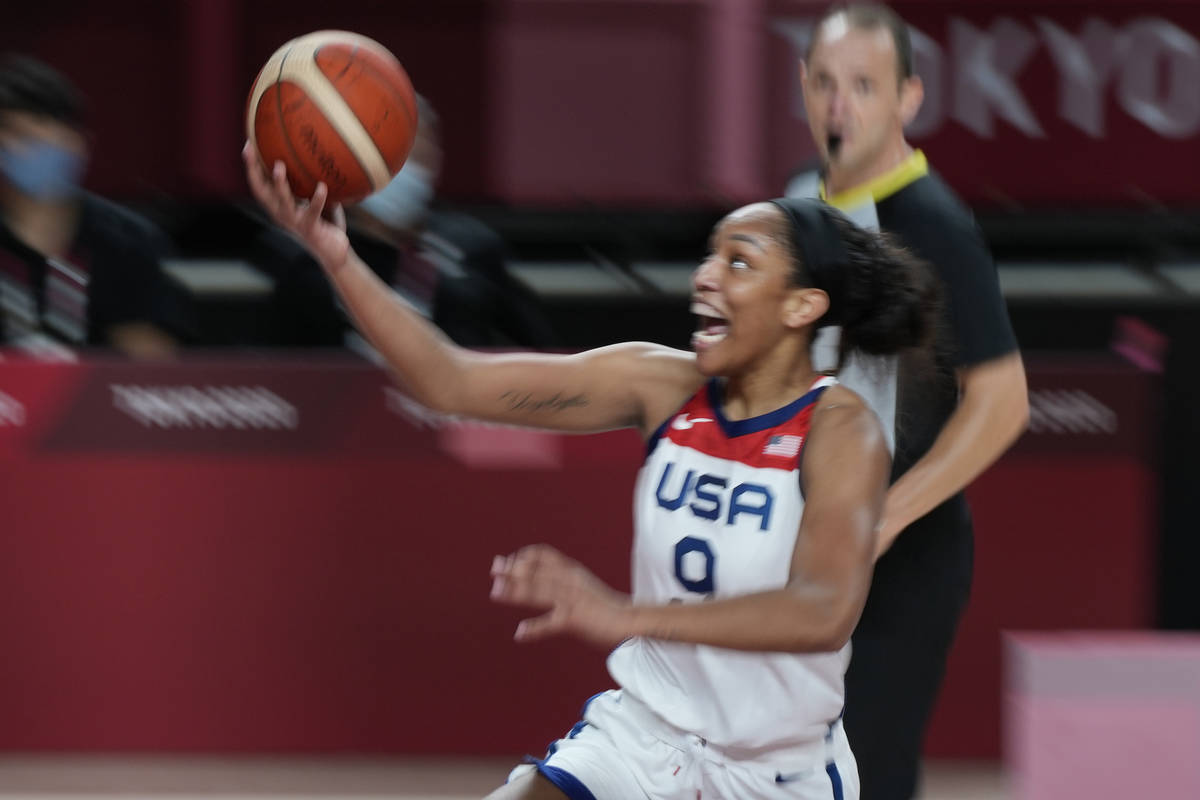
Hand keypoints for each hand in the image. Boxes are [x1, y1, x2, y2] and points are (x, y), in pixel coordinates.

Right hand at [242, 142, 351, 275]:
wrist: (334, 253)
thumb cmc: (325, 225)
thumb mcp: (317, 201)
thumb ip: (314, 183)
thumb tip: (321, 157)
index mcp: (279, 207)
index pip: (259, 185)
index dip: (251, 167)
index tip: (248, 145)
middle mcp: (281, 214)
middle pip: (261, 191)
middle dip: (254, 170)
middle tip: (251, 150)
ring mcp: (294, 222)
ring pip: (282, 201)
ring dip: (279, 184)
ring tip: (278, 166)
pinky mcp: (310, 229)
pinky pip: (312, 211)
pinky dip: (317, 199)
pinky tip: (322, 186)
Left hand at [490, 544, 630, 647]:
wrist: (631, 620)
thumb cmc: (606, 607)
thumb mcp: (584, 586)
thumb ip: (565, 581)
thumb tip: (544, 578)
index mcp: (573, 572)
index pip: (545, 555)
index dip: (525, 556)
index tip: (509, 560)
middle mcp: (571, 582)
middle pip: (537, 572)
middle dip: (513, 570)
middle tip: (494, 569)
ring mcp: (573, 599)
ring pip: (540, 592)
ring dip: (516, 591)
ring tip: (495, 592)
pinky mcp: (576, 619)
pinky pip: (551, 623)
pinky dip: (535, 628)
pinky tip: (519, 633)